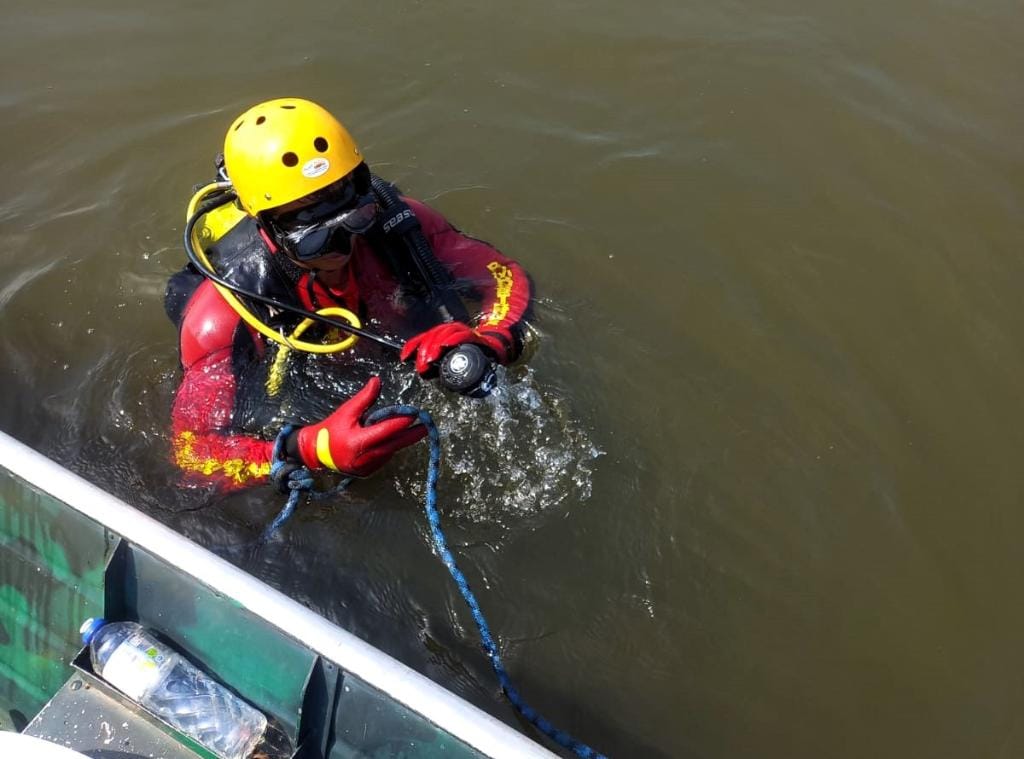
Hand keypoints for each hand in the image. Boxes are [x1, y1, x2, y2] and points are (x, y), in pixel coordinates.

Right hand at [292, 377, 424, 475]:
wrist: (316, 453)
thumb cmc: (331, 429)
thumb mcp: (347, 411)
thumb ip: (364, 398)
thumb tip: (377, 381)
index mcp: (359, 442)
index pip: (386, 431)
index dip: (401, 423)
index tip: (414, 415)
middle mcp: (365, 457)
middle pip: (394, 444)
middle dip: (411, 435)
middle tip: (426, 427)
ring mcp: (367, 466)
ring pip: (390, 451)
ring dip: (400, 441)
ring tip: (415, 430)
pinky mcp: (368, 471)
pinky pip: (384, 457)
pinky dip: (389, 447)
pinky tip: (394, 439)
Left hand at [400, 322, 511, 375]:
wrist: (493, 351)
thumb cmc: (470, 357)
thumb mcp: (450, 361)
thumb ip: (438, 364)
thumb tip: (423, 373)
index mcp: (441, 336)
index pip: (422, 338)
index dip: (412, 346)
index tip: (404, 358)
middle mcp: (449, 331)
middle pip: (431, 335)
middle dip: (423, 351)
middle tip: (422, 366)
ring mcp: (461, 331)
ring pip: (443, 333)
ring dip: (434, 346)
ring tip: (430, 360)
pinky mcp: (473, 335)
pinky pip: (461, 334)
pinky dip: (452, 339)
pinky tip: (445, 345)